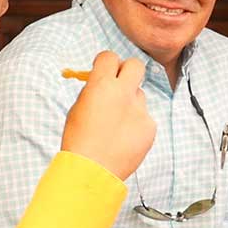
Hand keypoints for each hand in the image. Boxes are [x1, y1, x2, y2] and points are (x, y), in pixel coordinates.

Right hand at [61, 51, 155, 179]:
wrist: (91, 171)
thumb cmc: (78, 140)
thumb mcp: (77, 108)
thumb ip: (93, 91)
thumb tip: (102, 82)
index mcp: (101, 85)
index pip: (109, 57)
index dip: (106, 63)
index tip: (104, 71)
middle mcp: (124, 93)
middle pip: (136, 65)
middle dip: (128, 71)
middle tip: (120, 84)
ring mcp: (140, 110)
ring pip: (139, 95)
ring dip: (130, 103)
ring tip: (115, 125)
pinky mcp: (150, 126)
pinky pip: (144, 117)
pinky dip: (136, 125)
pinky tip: (123, 139)